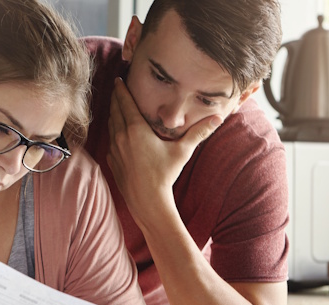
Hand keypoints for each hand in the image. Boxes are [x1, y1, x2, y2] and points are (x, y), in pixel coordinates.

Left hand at [106, 78, 219, 222]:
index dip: (121, 89)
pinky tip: (117, 132)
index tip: (118, 79)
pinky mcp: (112, 160)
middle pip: (115, 111)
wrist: (147, 201)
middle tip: (116, 88)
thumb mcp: (183, 151)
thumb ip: (199, 133)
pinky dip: (113, 131)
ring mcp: (114, 149)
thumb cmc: (165, 175)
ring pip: (111, 125)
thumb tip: (218, 118)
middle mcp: (121, 136)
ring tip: (116, 106)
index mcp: (136, 130)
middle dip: (116, 98)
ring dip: (113, 114)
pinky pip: (110, 140)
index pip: (125, 103)